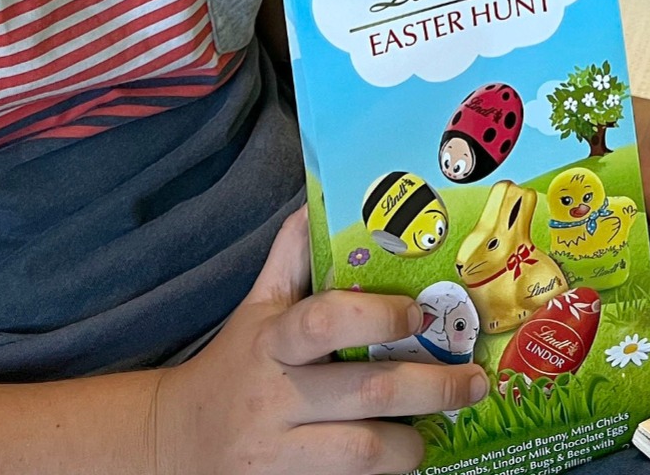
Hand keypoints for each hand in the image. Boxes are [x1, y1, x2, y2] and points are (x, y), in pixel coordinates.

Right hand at [152, 210, 485, 474]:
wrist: (175, 442)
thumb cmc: (234, 367)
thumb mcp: (256, 310)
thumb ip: (290, 258)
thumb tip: (322, 201)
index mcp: (272, 342)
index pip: (325, 322)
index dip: (379, 317)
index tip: (418, 315)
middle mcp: (276, 398)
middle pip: (368, 392)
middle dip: (433, 387)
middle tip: (473, 381)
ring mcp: (279, 454)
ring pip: (365, 452)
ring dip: (412, 445)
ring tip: (433, 431)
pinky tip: (398, 463)